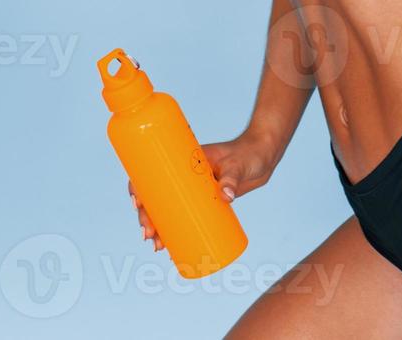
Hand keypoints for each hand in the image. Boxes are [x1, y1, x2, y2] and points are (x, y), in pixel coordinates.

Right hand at [127, 130, 278, 252]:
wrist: (264, 156)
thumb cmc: (248, 154)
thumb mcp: (238, 165)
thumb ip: (232, 179)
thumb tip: (226, 197)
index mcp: (184, 160)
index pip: (153, 172)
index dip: (139, 187)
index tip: (137, 203)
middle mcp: (185, 176)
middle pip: (157, 197)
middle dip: (148, 218)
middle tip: (149, 236)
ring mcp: (195, 190)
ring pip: (169, 210)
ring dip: (159, 229)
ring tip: (158, 247)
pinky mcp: (207, 201)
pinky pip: (186, 216)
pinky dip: (177, 231)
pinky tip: (170, 247)